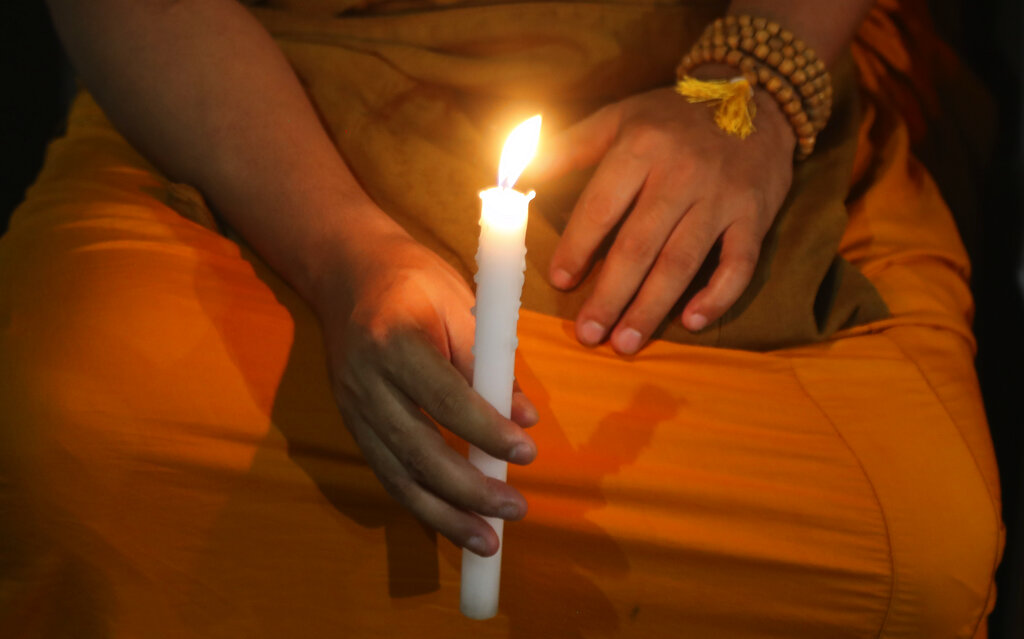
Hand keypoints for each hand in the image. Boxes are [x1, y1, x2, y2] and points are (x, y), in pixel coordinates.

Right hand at [312, 226, 538, 556]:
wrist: (346, 272)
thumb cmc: (413, 280)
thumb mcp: (458, 301)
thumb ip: (490, 361)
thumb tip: (524, 420)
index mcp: (394, 340)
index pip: (443, 398)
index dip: (485, 430)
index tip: (526, 453)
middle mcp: (365, 381)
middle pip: (416, 450)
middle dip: (469, 489)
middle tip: (515, 509)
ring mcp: (351, 408)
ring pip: (397, 475)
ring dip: (444, 516)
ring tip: (487, 542)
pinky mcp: (351, 426)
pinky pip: (388, 474)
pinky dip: (422, 504)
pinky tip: (454, 524)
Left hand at [537, 83, 795, 353]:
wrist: (759, 98)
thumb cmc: (674, 115)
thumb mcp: (619, 118)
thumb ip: (568, 146)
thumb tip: (517, 176)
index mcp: (641, 147)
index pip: (601, 207)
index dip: (577, 247)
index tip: (560, 281)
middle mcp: (681, 174)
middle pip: (639, 246)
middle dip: (610, 295)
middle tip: (588, 334)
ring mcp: (721, 198)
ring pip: (681, 262)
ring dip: (651, 308)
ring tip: (625, 342)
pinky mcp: (755, 216)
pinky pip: (739, 264)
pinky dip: (717, 296)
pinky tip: (691, 321)